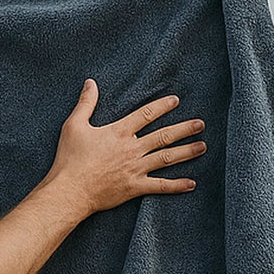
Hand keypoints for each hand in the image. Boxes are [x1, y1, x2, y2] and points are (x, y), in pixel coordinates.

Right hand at [46, 79, 205, 214]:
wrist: (70, 190)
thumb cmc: (70, 159)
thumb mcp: (74, 125)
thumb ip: (85, 103)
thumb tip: (90, 83)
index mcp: (119, 132)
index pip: (146, 114)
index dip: (162, 106)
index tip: (176, 100)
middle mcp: (132, 149)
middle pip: (164, 136)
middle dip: (184, 129)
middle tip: (201, 124)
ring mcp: (135, 169)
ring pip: (167, 158)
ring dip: (187, 152)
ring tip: (203, 147)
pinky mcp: (134, 187)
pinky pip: (160, 186)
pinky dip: (177, 185)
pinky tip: (191, 183)